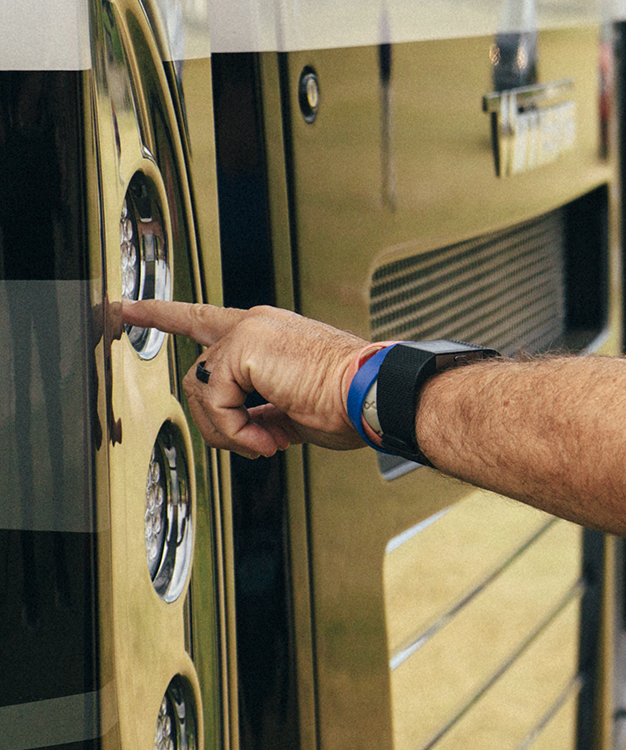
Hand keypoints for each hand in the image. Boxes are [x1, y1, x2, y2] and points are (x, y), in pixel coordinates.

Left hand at [119, 300, 380, 457]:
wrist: (373, 396)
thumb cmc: (350, 402)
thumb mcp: (294, 406)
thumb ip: (260, 407)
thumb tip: (247, 429)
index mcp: (269, 332)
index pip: (203, 318)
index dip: (163, 314)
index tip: (128, 309)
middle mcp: (255, 323)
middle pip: (199, 372)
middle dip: (217, 419)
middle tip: (254, 440)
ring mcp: (248, 332)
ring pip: (201, 390)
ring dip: (230, 429)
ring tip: (267, 440)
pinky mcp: (243, 349)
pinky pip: (216, 402)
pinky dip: (237, 430)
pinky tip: (268, 437)